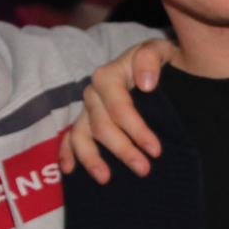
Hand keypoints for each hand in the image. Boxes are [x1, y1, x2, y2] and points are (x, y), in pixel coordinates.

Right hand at [59, 39, 175, 182]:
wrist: (156, 64)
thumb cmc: (160, 60)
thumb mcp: (160, 49)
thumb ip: (150, 58)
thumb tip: (145, 84)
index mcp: (109, 75)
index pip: (119, 107)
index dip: (136, 130)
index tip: (155, 150)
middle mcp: (93, 92)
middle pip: (102, 126)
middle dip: (122, 150)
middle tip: (143, 169)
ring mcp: (88, 108)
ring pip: (82, 135)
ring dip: (92, 159)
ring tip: (106, 178)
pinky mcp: (85, 120)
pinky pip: (70, 137)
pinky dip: (67, 153)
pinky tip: (70, 170)